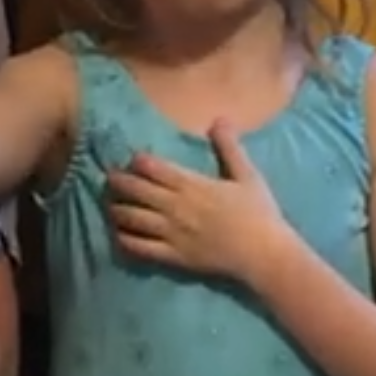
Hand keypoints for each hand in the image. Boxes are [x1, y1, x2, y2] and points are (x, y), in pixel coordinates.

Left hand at [106, 124, 295, 286]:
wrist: (265, 254)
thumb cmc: (259, 213)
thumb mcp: (247, 175)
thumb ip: (230, 147)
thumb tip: (220, 119)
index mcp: (192, 184)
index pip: (153, 167)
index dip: (138, 162)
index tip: (131, 159)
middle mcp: (175, 206)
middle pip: (136, 190)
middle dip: (119, 182)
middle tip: (110, 177)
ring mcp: (172, 232)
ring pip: (132, 217)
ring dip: (117, 209)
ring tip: (110, 204)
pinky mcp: (173, 256)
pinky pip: (141, 247)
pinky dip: (125, 239)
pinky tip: (119, 235)